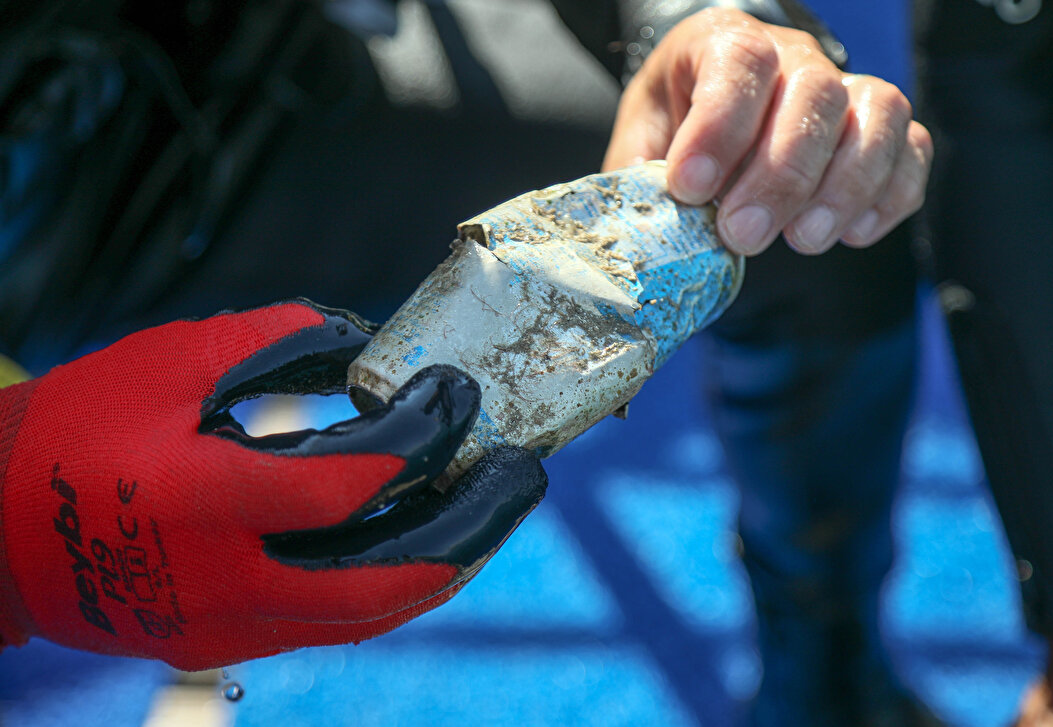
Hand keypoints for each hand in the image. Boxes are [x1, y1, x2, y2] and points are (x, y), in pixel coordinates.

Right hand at [0, 300, 545, 669]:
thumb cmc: (72, 432)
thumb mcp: (170, 360)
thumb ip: (277, 343)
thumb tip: (361, 343)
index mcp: (203, 504)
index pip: (344, 486)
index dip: (416, 441)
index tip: (456, 397)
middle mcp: (226, 581)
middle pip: (383, 581)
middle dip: (469, 529)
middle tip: (521, 479)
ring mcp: (226, 625)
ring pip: (367, 613)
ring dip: (441, 563)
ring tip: (490, 513)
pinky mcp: (224, 641)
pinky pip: (331, 618)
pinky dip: (389, 580)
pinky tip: (424, 541)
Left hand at [604, 7, 931, 255]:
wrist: (712, 124)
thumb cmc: (675, 134)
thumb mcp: (640, 145)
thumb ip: (643, 179)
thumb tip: (650, 230)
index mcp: (723, 42)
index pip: (741, 60)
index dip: (719, 126)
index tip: (691, 188)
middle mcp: (793, 55)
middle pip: (816, 92)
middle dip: (781, 174)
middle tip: (743, 236)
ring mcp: (845, 88)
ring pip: (877, 115)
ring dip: (844, 187)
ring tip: (801, 241)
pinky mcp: (879, 130)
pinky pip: (913, 148)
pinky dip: (891, 195)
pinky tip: (852, 235)